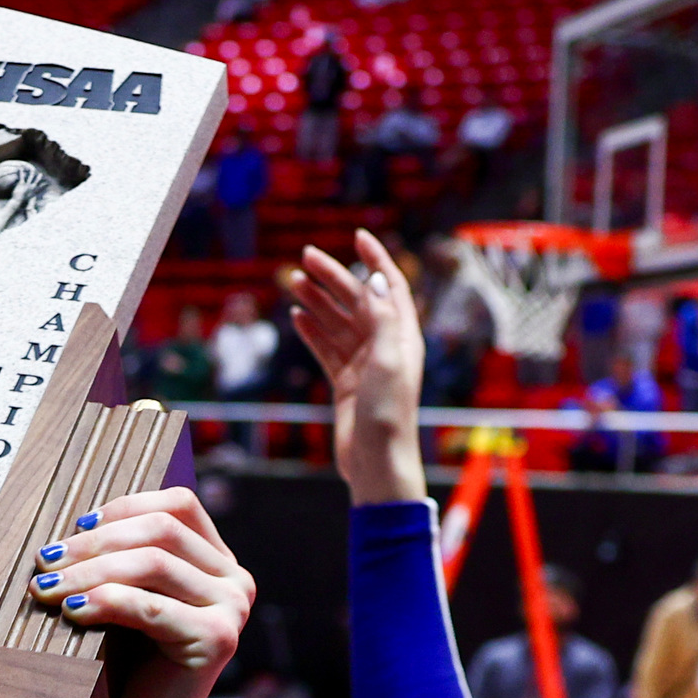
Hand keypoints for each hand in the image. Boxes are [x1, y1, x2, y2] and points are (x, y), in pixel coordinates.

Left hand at [29, 486, 253, 697]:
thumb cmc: (115, 664)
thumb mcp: (119, 597)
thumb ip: (118, 557)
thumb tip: (73, 521)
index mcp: (216, 561)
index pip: (177, 505)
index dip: (123, 507)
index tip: (72, 528)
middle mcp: (234, 581)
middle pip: (161, 530)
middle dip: (94, 543)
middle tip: (44, 562)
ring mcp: (231, 610)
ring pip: (153, 563)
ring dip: (90, 571)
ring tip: (47, 589)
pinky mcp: (217, 640)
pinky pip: (151, 606)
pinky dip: (107, 601)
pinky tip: (73, 610)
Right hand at [289, 230, 428, 504]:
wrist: (377, 460)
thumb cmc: (388, 413)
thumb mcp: (389, 360)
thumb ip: (382, 318)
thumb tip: (375, 279)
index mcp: (403, 336)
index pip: (389, 287)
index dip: (376, 260)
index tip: (358, 236)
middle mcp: (385, 345)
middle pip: (357, 301)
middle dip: (334, 277)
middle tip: (306, 258)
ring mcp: (364, 364)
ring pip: (338, 322)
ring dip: (318, 302)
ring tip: (293, 283)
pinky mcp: (345, 382)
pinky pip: (326, 348)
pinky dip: (312, 331)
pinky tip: (296, 317)